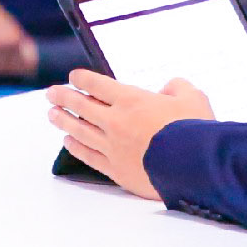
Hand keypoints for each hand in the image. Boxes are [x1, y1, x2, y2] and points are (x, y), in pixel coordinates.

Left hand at [44, 71, 214, 200]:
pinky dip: (76, 147)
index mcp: (131, 100)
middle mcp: (116, 122)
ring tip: (52, 115)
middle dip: (63, 97)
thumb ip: (177, 87)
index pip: (97, 85)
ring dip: (63, 121)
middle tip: (51, 93)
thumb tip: (168, 88)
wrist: (195, 168)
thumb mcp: (192, 97)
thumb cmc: (195, 131)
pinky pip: (88, 156)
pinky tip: (68, 142)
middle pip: (81, 106)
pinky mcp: (116, 170)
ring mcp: (112, 147)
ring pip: (79, 131)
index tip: (74, 77)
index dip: (82, 79)